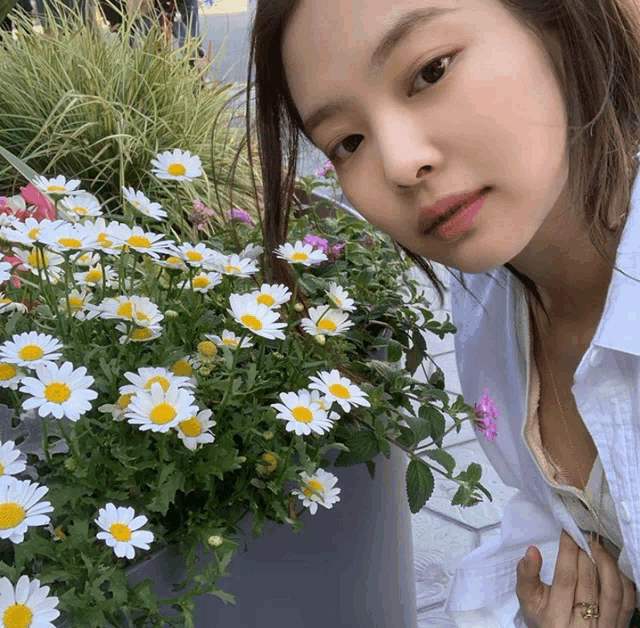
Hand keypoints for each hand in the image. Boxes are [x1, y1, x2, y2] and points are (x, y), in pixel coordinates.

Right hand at [516, 530, 636, 626]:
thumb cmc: (544, 617)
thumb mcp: (528, 600)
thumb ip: (526, 575)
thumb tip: (532, 550)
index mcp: (555, 618)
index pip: (565, 578)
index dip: (568, 551)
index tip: (569, 532)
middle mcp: (582, 625)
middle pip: (589, 582)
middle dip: (587, 552)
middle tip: (584, 534)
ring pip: (612, 591)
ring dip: (607, 562)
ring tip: (598, 545)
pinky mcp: (620, 627)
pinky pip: (627, 600)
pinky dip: (622, 578)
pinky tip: (613, 564)